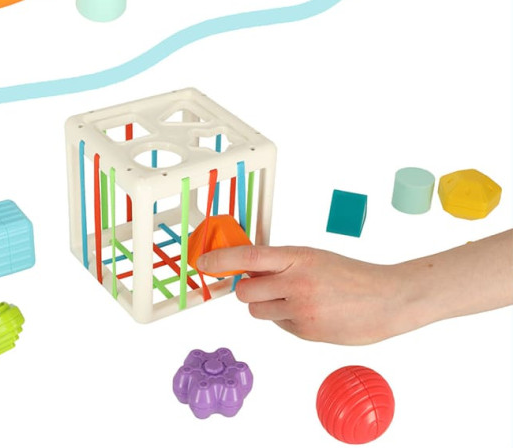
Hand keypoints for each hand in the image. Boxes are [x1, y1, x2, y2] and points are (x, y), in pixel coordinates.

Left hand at [196, 244, 406, 344]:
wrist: (387, 299)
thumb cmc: (349, 274)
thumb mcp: (312, 257)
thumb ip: (280, 263)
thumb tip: (246, 270)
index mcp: (296, 258)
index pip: (248, 257)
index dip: (220, 260)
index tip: (203, 264)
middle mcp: (295, 283)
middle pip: (245, 292)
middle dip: (248, 291)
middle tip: (264, 286)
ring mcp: (301, 311)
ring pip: (258, 312)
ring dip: (266, 307)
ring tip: (292, 299)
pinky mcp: (306, 333)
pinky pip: (279, 326)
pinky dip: (286, 320)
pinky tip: (310, 313)